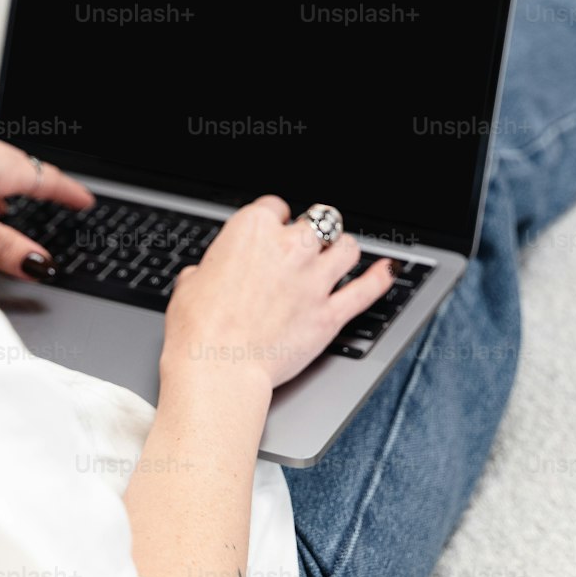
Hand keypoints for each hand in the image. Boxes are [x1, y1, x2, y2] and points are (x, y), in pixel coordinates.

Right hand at [161, 195, 395, 392]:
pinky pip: (366, 291)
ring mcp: (314, 280)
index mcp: (251, 230)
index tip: (272, 232)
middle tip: (305, 244)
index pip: (273, 207)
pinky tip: (386, 271)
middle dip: (312, 231)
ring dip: (342, 250)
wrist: (217, 369)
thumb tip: (204, 276)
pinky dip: (379, 279)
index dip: (273, 221)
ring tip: (339, 254)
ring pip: (346, 248)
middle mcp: (289, 247)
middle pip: (317, 221)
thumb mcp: (189, 285)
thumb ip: (207, 271)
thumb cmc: (197, 329)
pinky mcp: (329, 315)